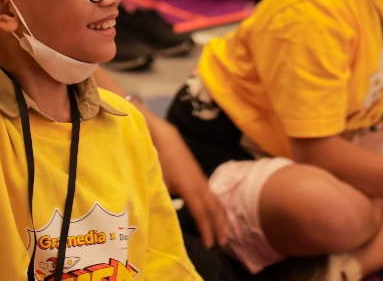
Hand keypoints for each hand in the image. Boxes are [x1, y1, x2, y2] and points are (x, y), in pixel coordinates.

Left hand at [150, 119, 227, 248]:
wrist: (165, 137)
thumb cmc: (159, 160)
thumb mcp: (159, 182)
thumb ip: (162, 200)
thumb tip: (159, 220)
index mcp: (190, 188)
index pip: (201, 213)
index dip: (206, 230)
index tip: (209, 245)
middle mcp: (200, 185)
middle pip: (215, 209)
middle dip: (220, 226)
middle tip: (222, 243)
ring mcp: (201, 180)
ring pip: (216, 202)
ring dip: (221, 218)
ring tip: (223, 234)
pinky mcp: (199, 177)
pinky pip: (212, 196)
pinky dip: (217, 208)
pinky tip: (215, 215)